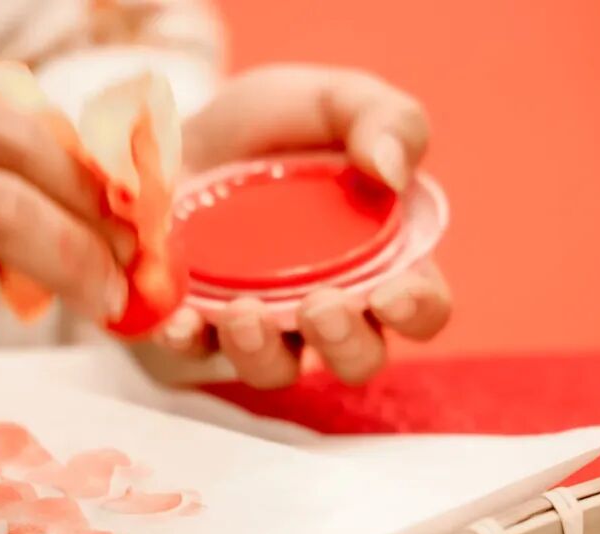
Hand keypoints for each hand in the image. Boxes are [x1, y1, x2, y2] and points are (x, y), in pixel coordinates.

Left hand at [158, 65, 451, 388]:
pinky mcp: (197, 322)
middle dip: (345, 344)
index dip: (416, 311)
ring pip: (276, 369)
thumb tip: (394, 171)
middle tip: (321, 308)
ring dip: (263, 354)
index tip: (392, 296)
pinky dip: (187, 339)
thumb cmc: (278, 122)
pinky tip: (179, 320)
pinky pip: (193, 350)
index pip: (420, 306)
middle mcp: (327, 304)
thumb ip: (385, 120)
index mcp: (381, 258)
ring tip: (243, 314)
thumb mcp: (335, 99)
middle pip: (357, 357)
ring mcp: (262, 322)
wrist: (178, 125)